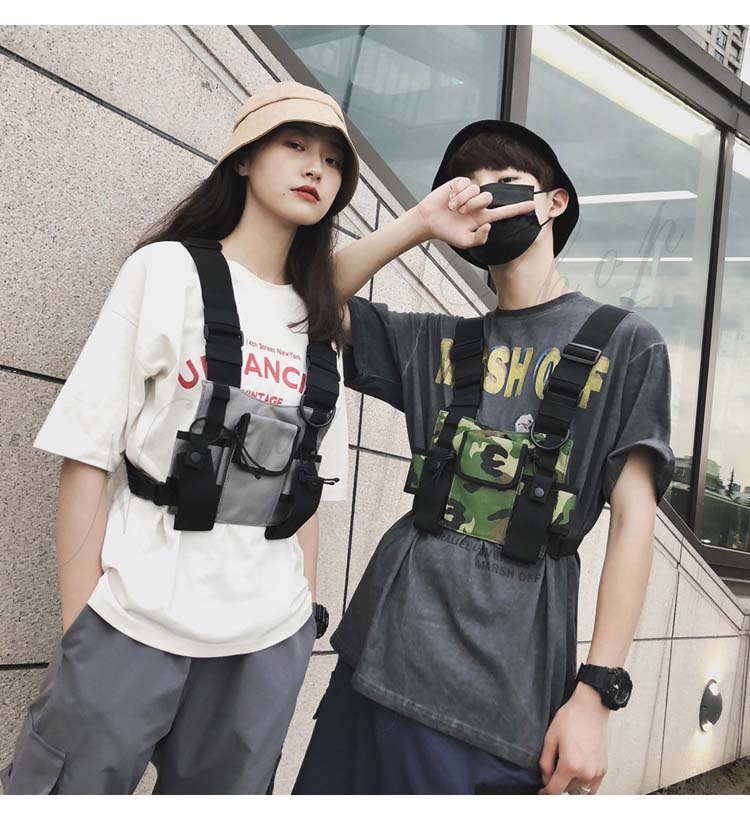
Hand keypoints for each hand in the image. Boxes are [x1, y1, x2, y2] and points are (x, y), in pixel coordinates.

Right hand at [414, 177, 535, 248]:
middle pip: (488, 198)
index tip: (532, 205)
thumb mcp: (465, 242)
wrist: (429, 221)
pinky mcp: (460, 184)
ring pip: (477, 190)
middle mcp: (479, 204)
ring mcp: (470, 193)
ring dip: (463, 200)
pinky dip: (457, 193)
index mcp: (483, 218)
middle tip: (461, 212)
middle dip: (474, 204)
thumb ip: (480, 238)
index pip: (504, 212)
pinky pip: (466, 184)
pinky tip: (449, 199)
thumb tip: (489, 225)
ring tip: (453, 207)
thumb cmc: (447, 232)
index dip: (518, 209)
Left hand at [537, 686, 608, 794]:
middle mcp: (585, 773)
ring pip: (579, 790)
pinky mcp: (603, 769)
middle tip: (553, 769)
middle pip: (566, 791)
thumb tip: (545, 778)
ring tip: (565, 769)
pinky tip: (577, 773)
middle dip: (557, 783)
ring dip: (570, 785)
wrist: (590, 709)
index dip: (545, 792)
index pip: (555, 790)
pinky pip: (592, 788)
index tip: (541, 790)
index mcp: (570, 765)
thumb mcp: (550, 738)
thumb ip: (545, 762)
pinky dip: (583, 785)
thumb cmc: (570, 719)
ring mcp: (596, 772)